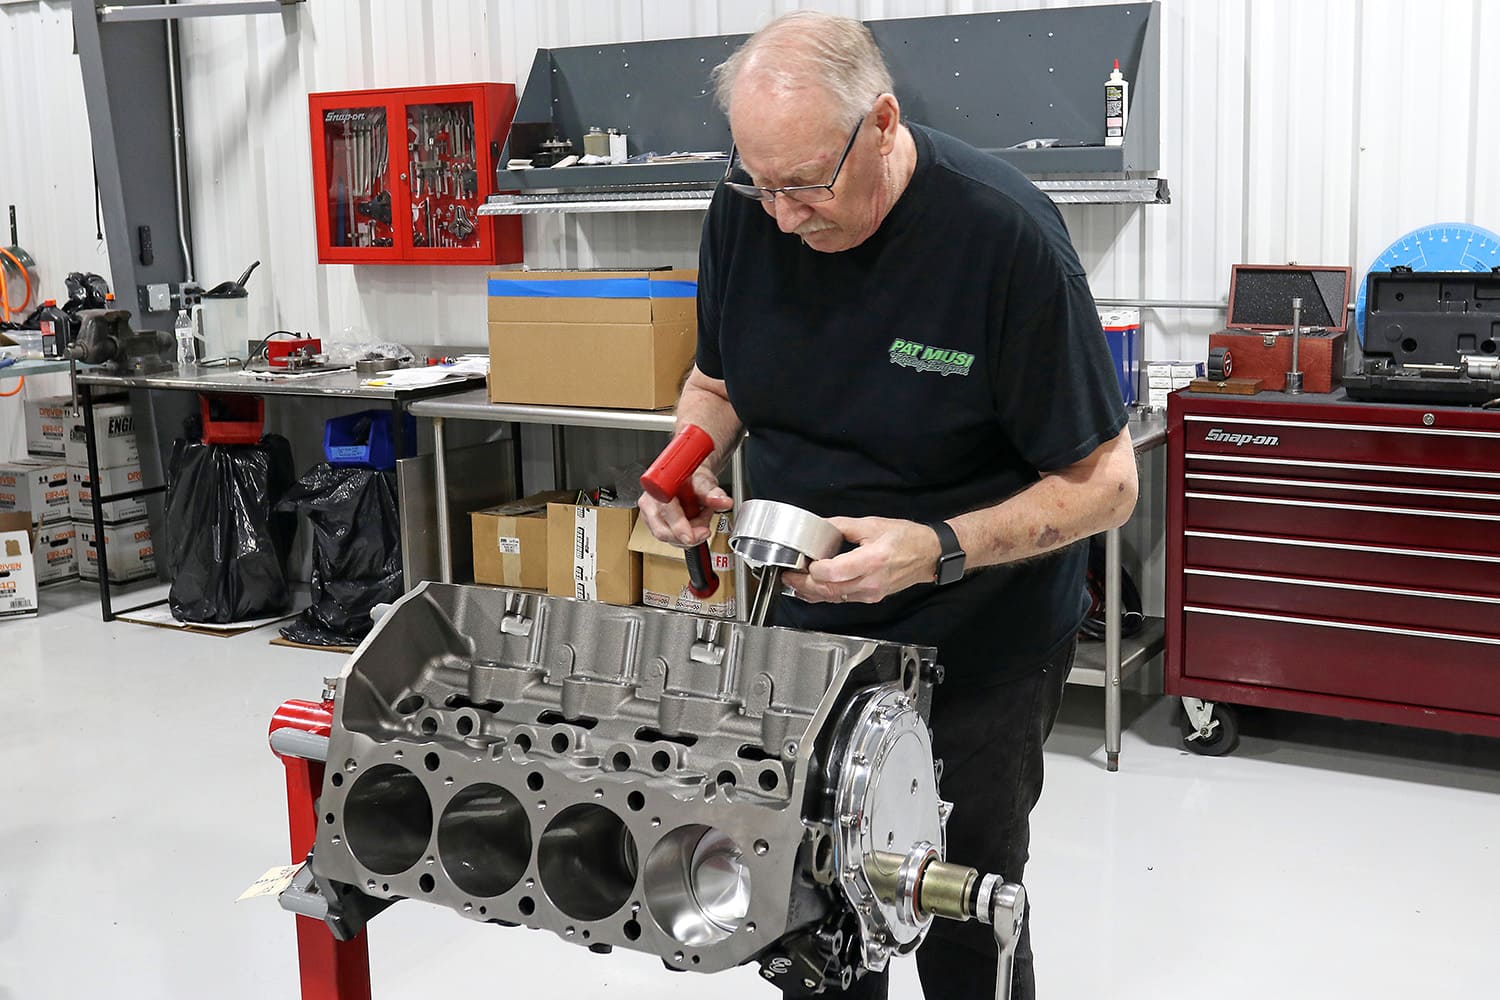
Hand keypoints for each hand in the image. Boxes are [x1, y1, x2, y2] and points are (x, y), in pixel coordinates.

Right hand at [637, 466, 734, 547]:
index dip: (679, 527)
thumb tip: (723, 502)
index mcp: (658, 490)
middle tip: (706, 529)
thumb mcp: (704, 484)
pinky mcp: (656, 526)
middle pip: (664, 532)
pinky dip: (687, 534)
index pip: (666, 513)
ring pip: (670, 538)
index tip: (691, 537)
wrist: (689, 479)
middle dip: (689, 534)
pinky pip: (673, 539)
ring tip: (702, 516)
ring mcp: (651, 517)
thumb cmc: (692, 479)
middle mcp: (650, 504)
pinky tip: (695, 522)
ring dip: (690, 533)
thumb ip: (713, 494)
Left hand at [782, 516, 941, 603]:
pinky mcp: (870, 597)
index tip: (804, 562)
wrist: (928, 555)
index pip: (836, 572)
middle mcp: (871, 581)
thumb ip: (842, 526)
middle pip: (830, 590)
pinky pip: (842, 599)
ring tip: (795, 581)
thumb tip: (819, 525)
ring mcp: (871, 593)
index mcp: (873, 559)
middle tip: (789, 575)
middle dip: (805, 584)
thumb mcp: (872, 524)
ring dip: (812, 592)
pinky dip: (825, 595)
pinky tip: (813, 588)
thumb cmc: (906, 539)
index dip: (815, 570)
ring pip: (834, 598)